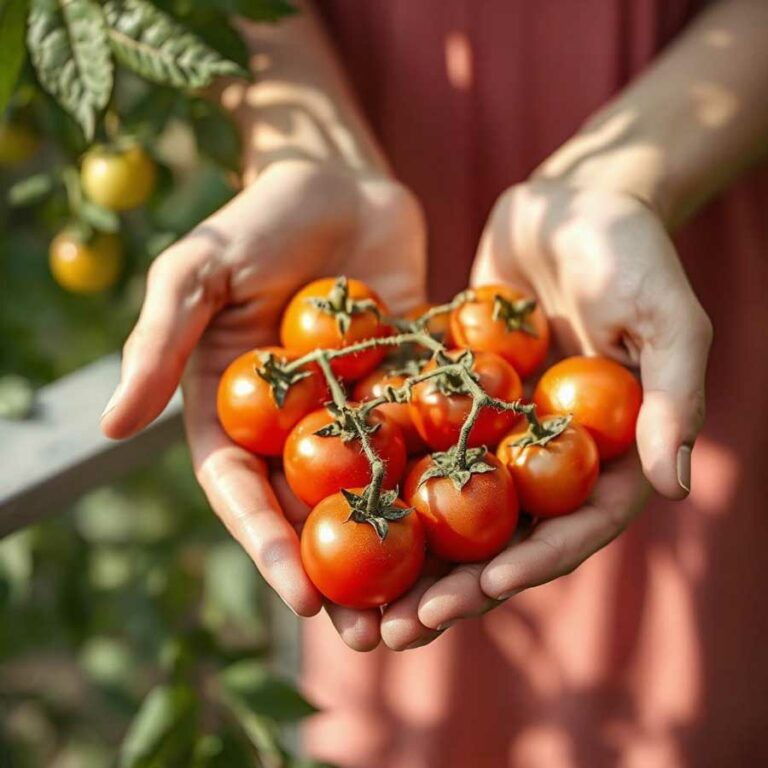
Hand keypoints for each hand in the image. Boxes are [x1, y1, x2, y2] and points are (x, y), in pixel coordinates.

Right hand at [101, 159, 425, 640]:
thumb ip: (159, 340)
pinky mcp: (412, 387)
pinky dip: (452, 484)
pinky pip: (431, 440)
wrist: (337, 181)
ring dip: (402, 554)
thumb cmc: (255, 218)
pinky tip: (485, 526)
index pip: (243, 493)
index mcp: (236, 412)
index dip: (267, 547)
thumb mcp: (197, 270)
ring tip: (435, 610)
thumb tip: (109, 426)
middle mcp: (296, 424)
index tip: (302, 600)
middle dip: (340, 577)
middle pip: (314, 512)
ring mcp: (358, 411)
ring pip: (378, 493)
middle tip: (374, 639)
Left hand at [380, 179, 711, 649]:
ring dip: (407, 557)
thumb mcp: (665, 314)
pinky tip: (333, 511)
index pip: (572, 528)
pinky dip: (380, 481)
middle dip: (454, 588)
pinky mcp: (452, 400)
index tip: (484, 590)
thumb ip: (673, 395)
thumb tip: (674, 484)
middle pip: (500, 539)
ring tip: (358, 604)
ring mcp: (495, 433)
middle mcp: (546, 457)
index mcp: (604, 455)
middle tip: (398, 631)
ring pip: (448, 508)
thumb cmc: (630, 250)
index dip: (533, 565)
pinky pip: (414, 446)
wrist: (569, 204)